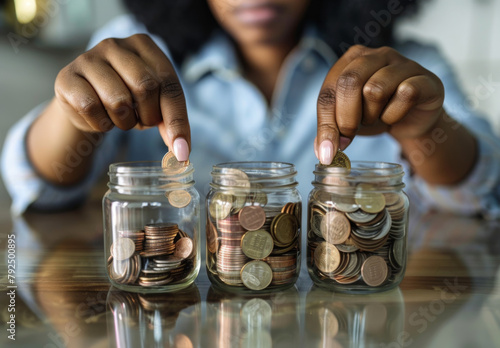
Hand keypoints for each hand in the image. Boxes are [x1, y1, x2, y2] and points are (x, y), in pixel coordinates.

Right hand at [54, 34, 189, 159]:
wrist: (84, 100)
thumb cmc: (127, 98)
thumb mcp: (155, 103)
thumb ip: (171, 121)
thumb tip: (182, 153)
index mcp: (144, 45)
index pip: (169, 84)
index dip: (177, 120)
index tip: (181, 152)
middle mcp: (115, 45)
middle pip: (145, 87)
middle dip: (148, 117)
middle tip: (142, 121)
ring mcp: (88, 58)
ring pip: (118, 101)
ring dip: (124, 122)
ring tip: (121, 117)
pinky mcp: (67, 77)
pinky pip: (91, 108)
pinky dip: (101, 124)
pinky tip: (100, 117)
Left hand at [315, 45, 444, 164]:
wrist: (413, 120)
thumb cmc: (376, 114)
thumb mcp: (348, 121)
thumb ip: (332, 131)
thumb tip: (323, 152)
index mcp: (351, 60)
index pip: (328, 91)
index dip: (325, 123)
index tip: (328, 151)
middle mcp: (376, 55)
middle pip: (349, 82)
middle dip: (345, 118)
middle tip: (348, 137)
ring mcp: (403, 63)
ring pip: (375, 89)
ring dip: (372, 115)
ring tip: (376, 118)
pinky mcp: (425, 78)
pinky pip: (405, 94)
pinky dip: (395, 114)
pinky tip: (396, 116)